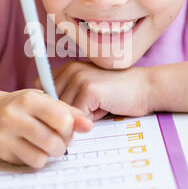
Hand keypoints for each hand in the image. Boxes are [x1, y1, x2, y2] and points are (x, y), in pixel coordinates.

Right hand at [0, 89, 92, 167]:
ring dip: (51, 153)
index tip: (66, 126)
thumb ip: (70, 112)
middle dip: (63, 144)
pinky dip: (38, 158)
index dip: (69, 127)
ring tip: (48, 144)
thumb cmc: (26, 108)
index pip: (62, 119)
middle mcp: (13, 116)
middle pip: (53, 141)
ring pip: (42, 156)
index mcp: (29, 99)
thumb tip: (88, 126)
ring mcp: (5, 136)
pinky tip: (34, 148)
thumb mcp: (47, 102)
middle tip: (60, 139)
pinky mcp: (3, 152)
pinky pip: (32, 163)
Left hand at [35, 61, 151, 120]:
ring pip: (64, 112)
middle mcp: (70, 70)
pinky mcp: (88, 89)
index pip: (42, 93)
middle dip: (66, 115)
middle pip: (51, 105)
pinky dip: (89, 120)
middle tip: (88, 112)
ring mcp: (79, 78)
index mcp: (68, 69)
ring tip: (98, 108)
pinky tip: (104, 108)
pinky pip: (77, 116)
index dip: (52, 108)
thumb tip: (46, 118)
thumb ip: (69, 98)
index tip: (68, 113)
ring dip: (79, 118)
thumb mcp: (88, 92)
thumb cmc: (117, 94)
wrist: (145, 88)